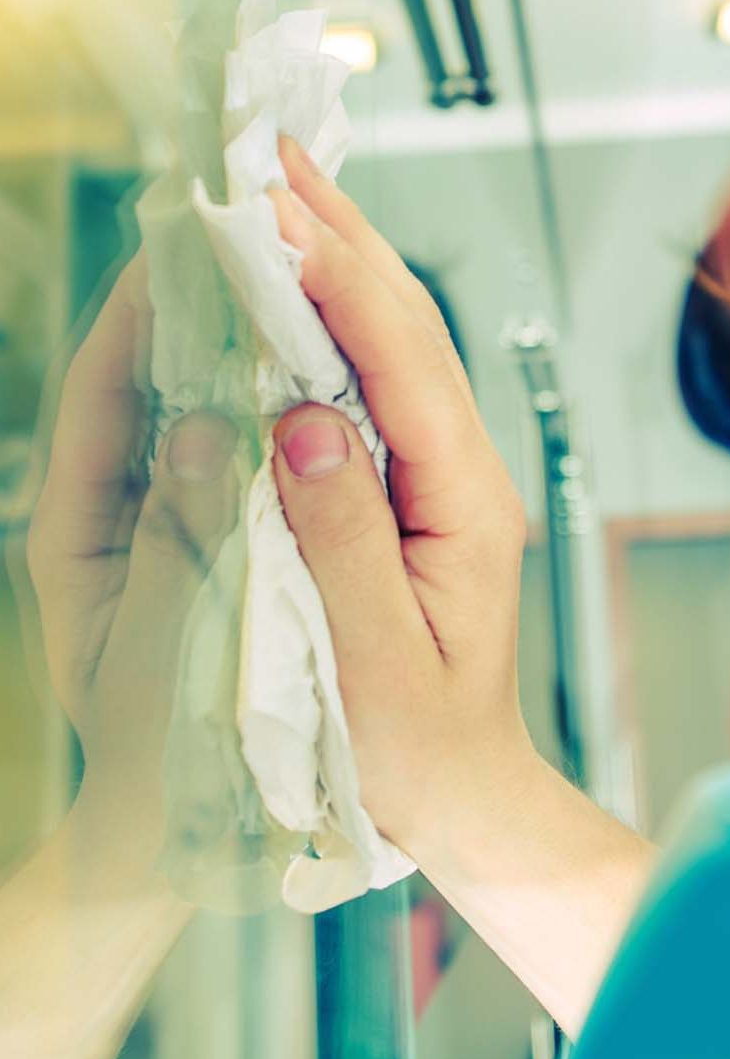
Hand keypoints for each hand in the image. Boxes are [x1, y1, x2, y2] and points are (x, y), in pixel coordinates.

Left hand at [1, 260, 239, 1058]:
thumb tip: (208, 430)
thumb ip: (182, 546)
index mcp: (76, 535)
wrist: (183, 837)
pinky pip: (246, 450)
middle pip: (148, 380)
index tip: (186, 235)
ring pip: (199, 405)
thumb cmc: (167, 764)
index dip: (140, 312)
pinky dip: (278, 401)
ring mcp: (167, 520)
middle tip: (251, 221)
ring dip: (240, 339)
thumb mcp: (167, 657)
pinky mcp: (217, 536)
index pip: (101, 396)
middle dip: (194, 302)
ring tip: (293, 268)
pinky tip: (324, 364)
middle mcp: (114, 511)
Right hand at [271, 138, 653, 1033]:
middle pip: (405, 323)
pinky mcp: (414, 483)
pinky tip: (291, 282)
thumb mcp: (374, 664)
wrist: (464, 795)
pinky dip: (331, 316)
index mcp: (467, 502)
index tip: (272, 204)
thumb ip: (340, 539)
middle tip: (267, 150)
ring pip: (393, 338)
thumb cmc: (418, 751)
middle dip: (338, 230)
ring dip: (336, 257)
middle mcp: (466, 467)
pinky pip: (375, 378)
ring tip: (272, 185)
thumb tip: (300, 419)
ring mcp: (445, 470)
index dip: (337, 273)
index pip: (404, 359)